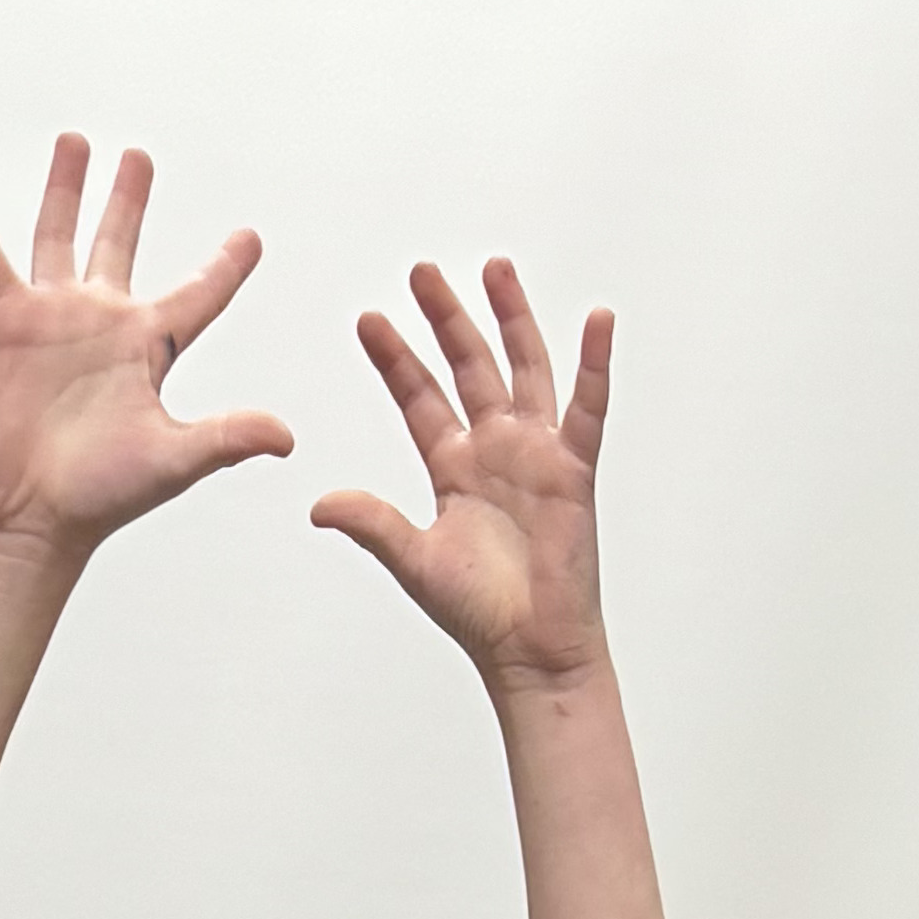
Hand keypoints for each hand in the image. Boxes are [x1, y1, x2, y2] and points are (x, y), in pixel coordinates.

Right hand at [0, 136, 290, 564]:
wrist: (34, 517)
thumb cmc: (104, 496)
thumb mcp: (175, 460)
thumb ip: (228, 438)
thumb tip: (287, 438)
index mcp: (150, 348)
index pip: (199, 296)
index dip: (226, 268)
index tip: (250, 237)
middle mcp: (103, 323)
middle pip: (121, 245)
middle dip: (129, 201)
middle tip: (138, 158)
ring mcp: (53, 318)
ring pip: (60, 236)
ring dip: (66, 189)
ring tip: (75, 142)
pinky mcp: (6, 323)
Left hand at [316, 260, 614, 691]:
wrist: (530, 649)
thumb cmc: (480, 612)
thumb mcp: (415, 562)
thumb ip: (372, 525)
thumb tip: (319, 505)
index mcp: (453, 467)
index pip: (420, 398)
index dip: (396, 359)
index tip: (369, 320)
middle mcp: (494, 450)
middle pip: (468, 366)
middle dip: (446, 319)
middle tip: (422, 271)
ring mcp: (536, 454)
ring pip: (523, 368)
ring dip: (511, 318)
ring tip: (496, 268)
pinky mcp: (574, 470)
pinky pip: (588, 409)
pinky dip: (596, 366)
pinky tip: (598, 321)